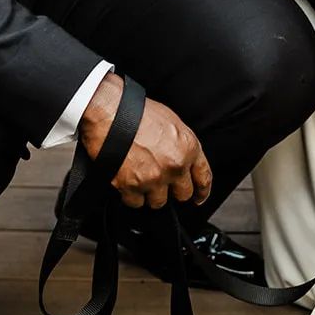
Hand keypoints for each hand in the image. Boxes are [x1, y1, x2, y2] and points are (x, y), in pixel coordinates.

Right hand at [79, 72, 211, 209]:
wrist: (110, 112)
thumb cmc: (137, 112)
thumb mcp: (172, 122)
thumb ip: (182, 146)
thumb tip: (182, 160)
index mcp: (188, 148)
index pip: (203, 178)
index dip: (202, 191)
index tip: (199, 197)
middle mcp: (174, 166)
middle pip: (182, 194)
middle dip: (172, 189)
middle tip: (161, 180)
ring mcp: (153, 178)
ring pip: (158, 202)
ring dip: (150, 193)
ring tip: (140, 176)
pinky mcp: (131, 186)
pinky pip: (135, 203)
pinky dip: (131, 195)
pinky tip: (127, 181)